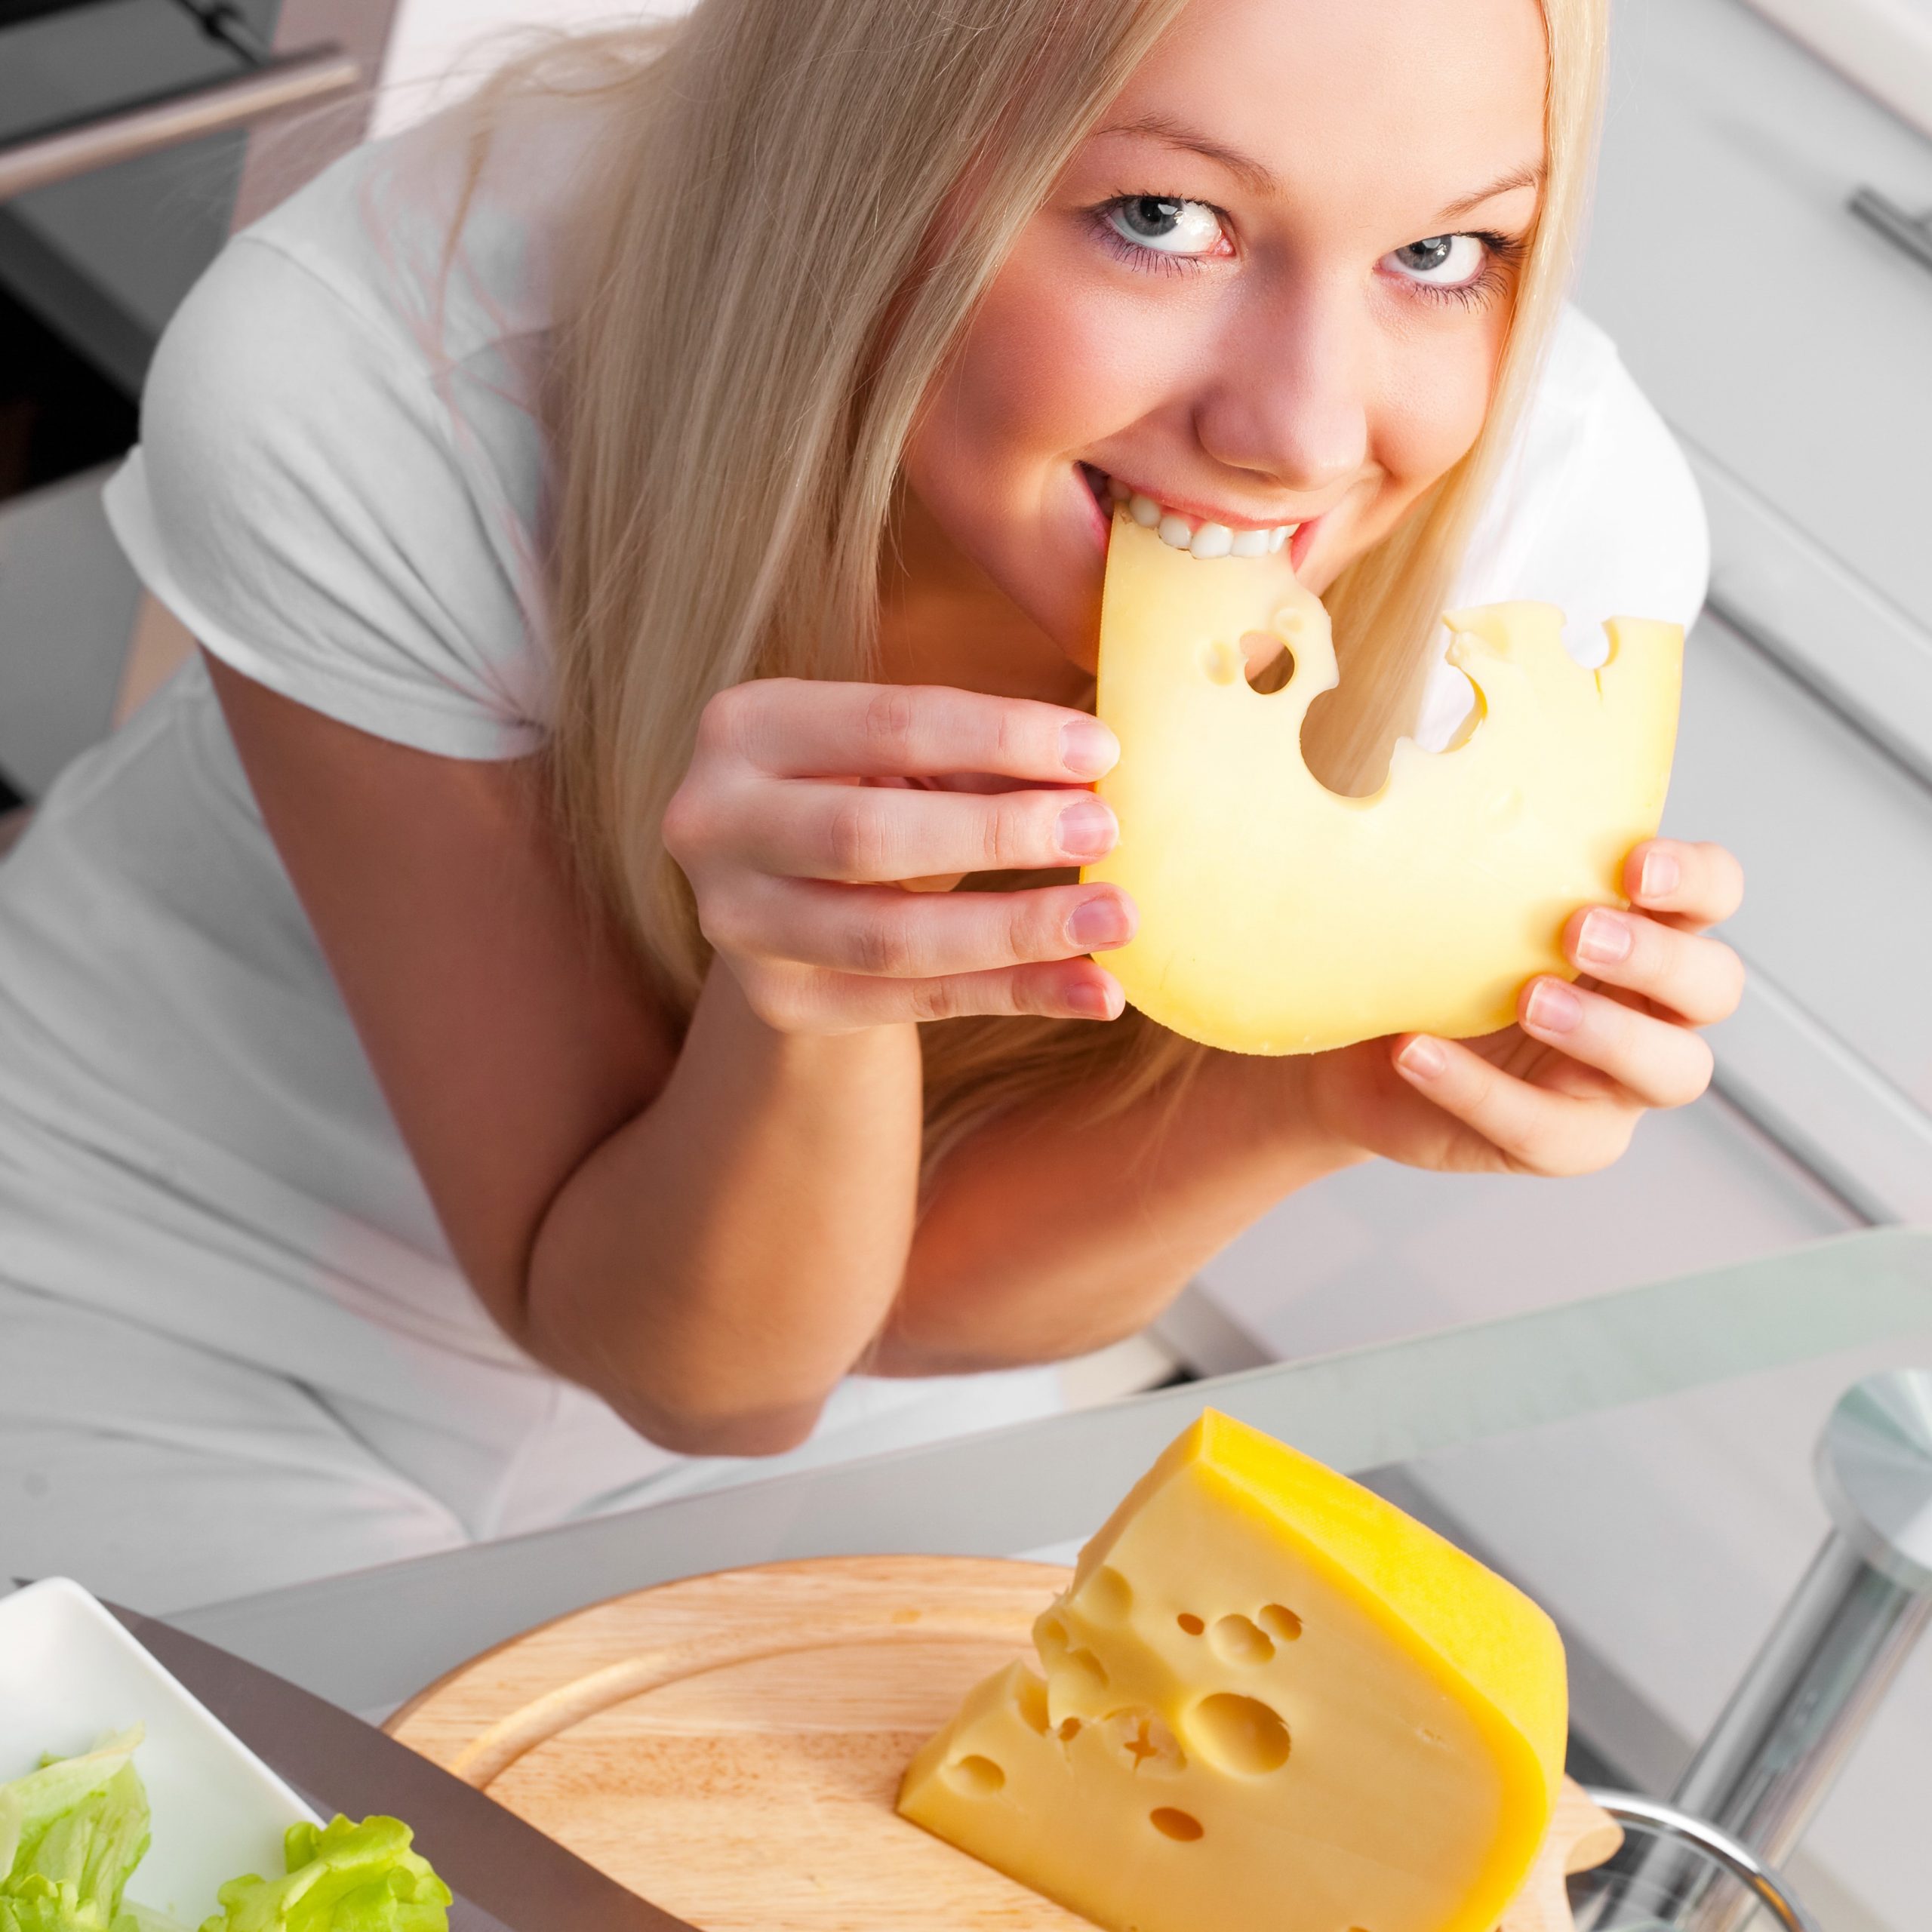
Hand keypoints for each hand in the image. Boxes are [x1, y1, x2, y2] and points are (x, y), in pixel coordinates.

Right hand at [662, 679, 1138, 1030]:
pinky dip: (1017, 995)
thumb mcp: (898, 755)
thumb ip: (978, 758)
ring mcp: (736, 923)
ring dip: (1018, 928)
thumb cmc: (863, 788)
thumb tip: (1094, 772)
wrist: (785, 897)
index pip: (889, 723)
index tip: (1103, 747)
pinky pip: (916, 1002)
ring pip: (890, 937)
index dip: (1003, 736)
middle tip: (1106, 827)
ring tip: (1118, 916)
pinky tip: (1098, 990)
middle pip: (869, 835)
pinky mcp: (781, 1002)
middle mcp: (712, 824)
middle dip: (999, 833)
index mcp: (744, 727)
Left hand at [1303, 839, 1744, 1176]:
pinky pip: (1546, 1130)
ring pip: (1671, 1069)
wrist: (1359, 1051)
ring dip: (1605, 1031)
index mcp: (1644, 925)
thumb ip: (1478, 854)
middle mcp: (1652, 1004)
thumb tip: (1431, 763)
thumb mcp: (1452, 899)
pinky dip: (1480, 1091)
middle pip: (1713, 985)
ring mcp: (1620, 1081)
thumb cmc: (1428, 959)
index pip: (1713, 893)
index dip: (1696, 880)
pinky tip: (1418, 1054)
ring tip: (1526, 999)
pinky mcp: (1568, 1141)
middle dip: (1657, 956)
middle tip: (1578, 932)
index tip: (1634, 866)